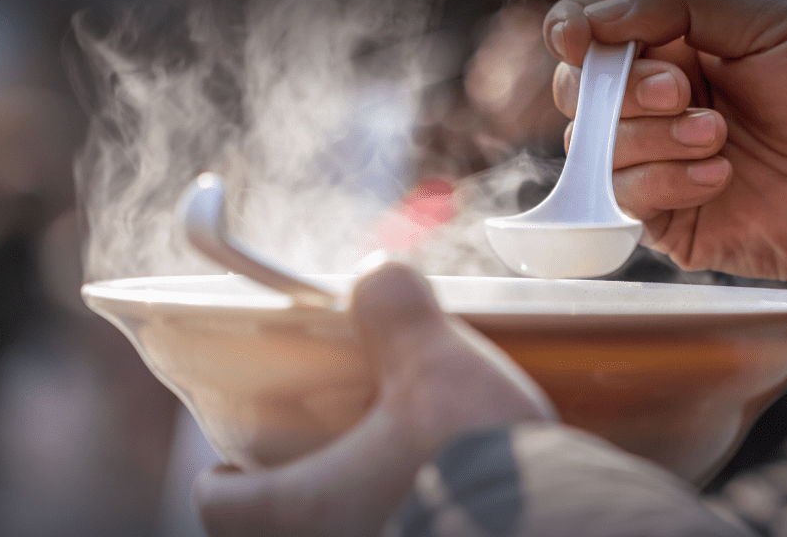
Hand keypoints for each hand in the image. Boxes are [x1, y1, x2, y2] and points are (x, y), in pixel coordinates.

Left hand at [195, 264, 555, 536]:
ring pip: (339, 533)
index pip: (219, 505)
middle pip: (280, 524)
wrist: (567, 533)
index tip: (242, 454)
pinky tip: (452, 489)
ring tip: (399, 461)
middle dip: (301, 484)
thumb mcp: (436, 370)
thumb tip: (376, 275)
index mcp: (304, 513)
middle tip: (334, 443)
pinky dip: (410, 517)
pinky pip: (396, 536)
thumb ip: (397, 312)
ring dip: (357, 500)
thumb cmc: (479, 466)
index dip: (223, 475)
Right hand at [545, 0, 786, 286]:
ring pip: (593, 145)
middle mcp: (650, 104)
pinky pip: (623, 195)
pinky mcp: (660, 215)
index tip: (579, 38)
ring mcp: (650, 160)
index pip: (590, 30)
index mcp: (669, 48)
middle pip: (578, 90)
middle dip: (621, 89)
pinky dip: (667, 182)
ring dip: (655, 138)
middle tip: (679, 92)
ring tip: (718, 137)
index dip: (571, 31)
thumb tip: (596, 20)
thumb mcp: (761, 22)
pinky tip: (720, 176)